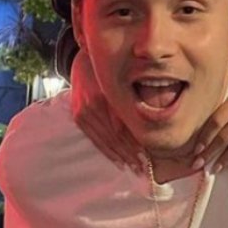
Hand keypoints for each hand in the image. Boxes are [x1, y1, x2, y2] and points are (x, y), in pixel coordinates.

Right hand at [70, 52, 142, 171]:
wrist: (88, 58)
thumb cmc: (114, 68)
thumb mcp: (125, 79)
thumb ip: (133, 100)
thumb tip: (148, 124)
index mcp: (107, 97)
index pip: (122, 128)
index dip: (135, 145)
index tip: (148, 157)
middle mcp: (93, 106)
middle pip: (114, 136)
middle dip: (130, 154)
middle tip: (144, 169)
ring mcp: (84, 111)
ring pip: (104, 140)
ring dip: (120, 156)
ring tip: (133, 167)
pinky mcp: (78, 114)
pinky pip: (93, 137)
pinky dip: (106, 150)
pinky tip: (117, 160)